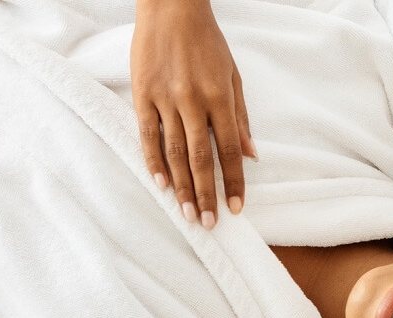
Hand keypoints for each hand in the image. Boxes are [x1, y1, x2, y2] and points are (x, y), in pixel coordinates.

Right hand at [131, 0, 254, 229]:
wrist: (172, 10)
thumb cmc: (208, 44)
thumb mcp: (233, 76)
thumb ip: (241, 118)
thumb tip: (251, 155)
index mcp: (219, 98)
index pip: (228, 149)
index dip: (233, 181)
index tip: (236, 207)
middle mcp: (193, 101)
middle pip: (200, 157)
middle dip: (206, 192)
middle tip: (208, 222)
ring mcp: (165, 98)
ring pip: (173, 151)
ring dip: (181, 185)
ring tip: (186, 212)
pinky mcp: (142, 94)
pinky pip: (147, 133)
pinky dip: (153, 161)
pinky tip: (160, 184)